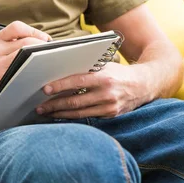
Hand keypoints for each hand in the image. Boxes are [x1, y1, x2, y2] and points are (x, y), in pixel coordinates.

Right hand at [0, 21, 50, 97]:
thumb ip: (23, 40)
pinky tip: (40, 70)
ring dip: (41, 56)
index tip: (44, 39)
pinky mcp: (4, 76)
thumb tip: (46, 39)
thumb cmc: (8, 67)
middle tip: (49, 52)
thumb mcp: (9, 50)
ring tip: (45, 60)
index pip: (17, 27)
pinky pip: (26, 68)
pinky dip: (36, 67)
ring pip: (26, 53)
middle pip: (25, 41)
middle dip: (41, 45)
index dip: (33, 31)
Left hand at [36, 62, 150, 118]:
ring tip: (46, 113)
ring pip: (79, 113)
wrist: (144, 84)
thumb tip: (59, 69)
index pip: (77, 82)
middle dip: (54, 105)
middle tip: (39, 107)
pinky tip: (61, 116)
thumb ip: (85, 68)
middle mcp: (107, 93)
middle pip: (75, 101)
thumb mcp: (104, 65)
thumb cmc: (118, 72)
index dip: (60, 86)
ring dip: (60, 114)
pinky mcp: (110, 115)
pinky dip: (72, 117)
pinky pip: (87, 117)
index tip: (45, 89)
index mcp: (104, 77)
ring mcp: (109, 107)